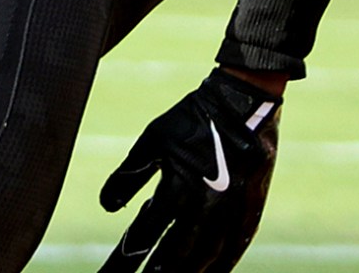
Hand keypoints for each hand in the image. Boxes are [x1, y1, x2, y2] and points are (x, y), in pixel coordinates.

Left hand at [97, 69, 281, 272]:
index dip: (129, 257)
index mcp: (178, 187)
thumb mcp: (153, 141)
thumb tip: (106, 206)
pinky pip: (236, 247)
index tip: (117, 271)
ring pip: (208, 257)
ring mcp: (232, 210)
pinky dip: (222, 265)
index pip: (146, 234)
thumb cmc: (192, 119)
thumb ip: (129, 175)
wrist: (244, 102)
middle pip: (177, 254)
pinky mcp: (252, 208)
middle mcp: (206, 205)